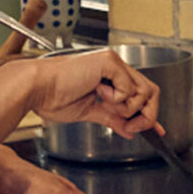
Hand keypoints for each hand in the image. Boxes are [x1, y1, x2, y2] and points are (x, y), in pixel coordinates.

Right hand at [29, 49, 161, 137]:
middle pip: (150, 91)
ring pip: (144, 91)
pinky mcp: (109, 62)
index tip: (156, 130)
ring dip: (128, 108)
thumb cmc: (52, 97)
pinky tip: (97, 92)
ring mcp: (112, 63)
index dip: (149, 113)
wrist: (37, 90)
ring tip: (106, 105)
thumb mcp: (89, 112)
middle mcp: (114, 67)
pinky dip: (117, 98)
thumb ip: (112, 119)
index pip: (141, 93)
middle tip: (131, 127)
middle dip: (146, 115)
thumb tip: (129, 130)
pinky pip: (129, 88)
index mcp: (109, 76)